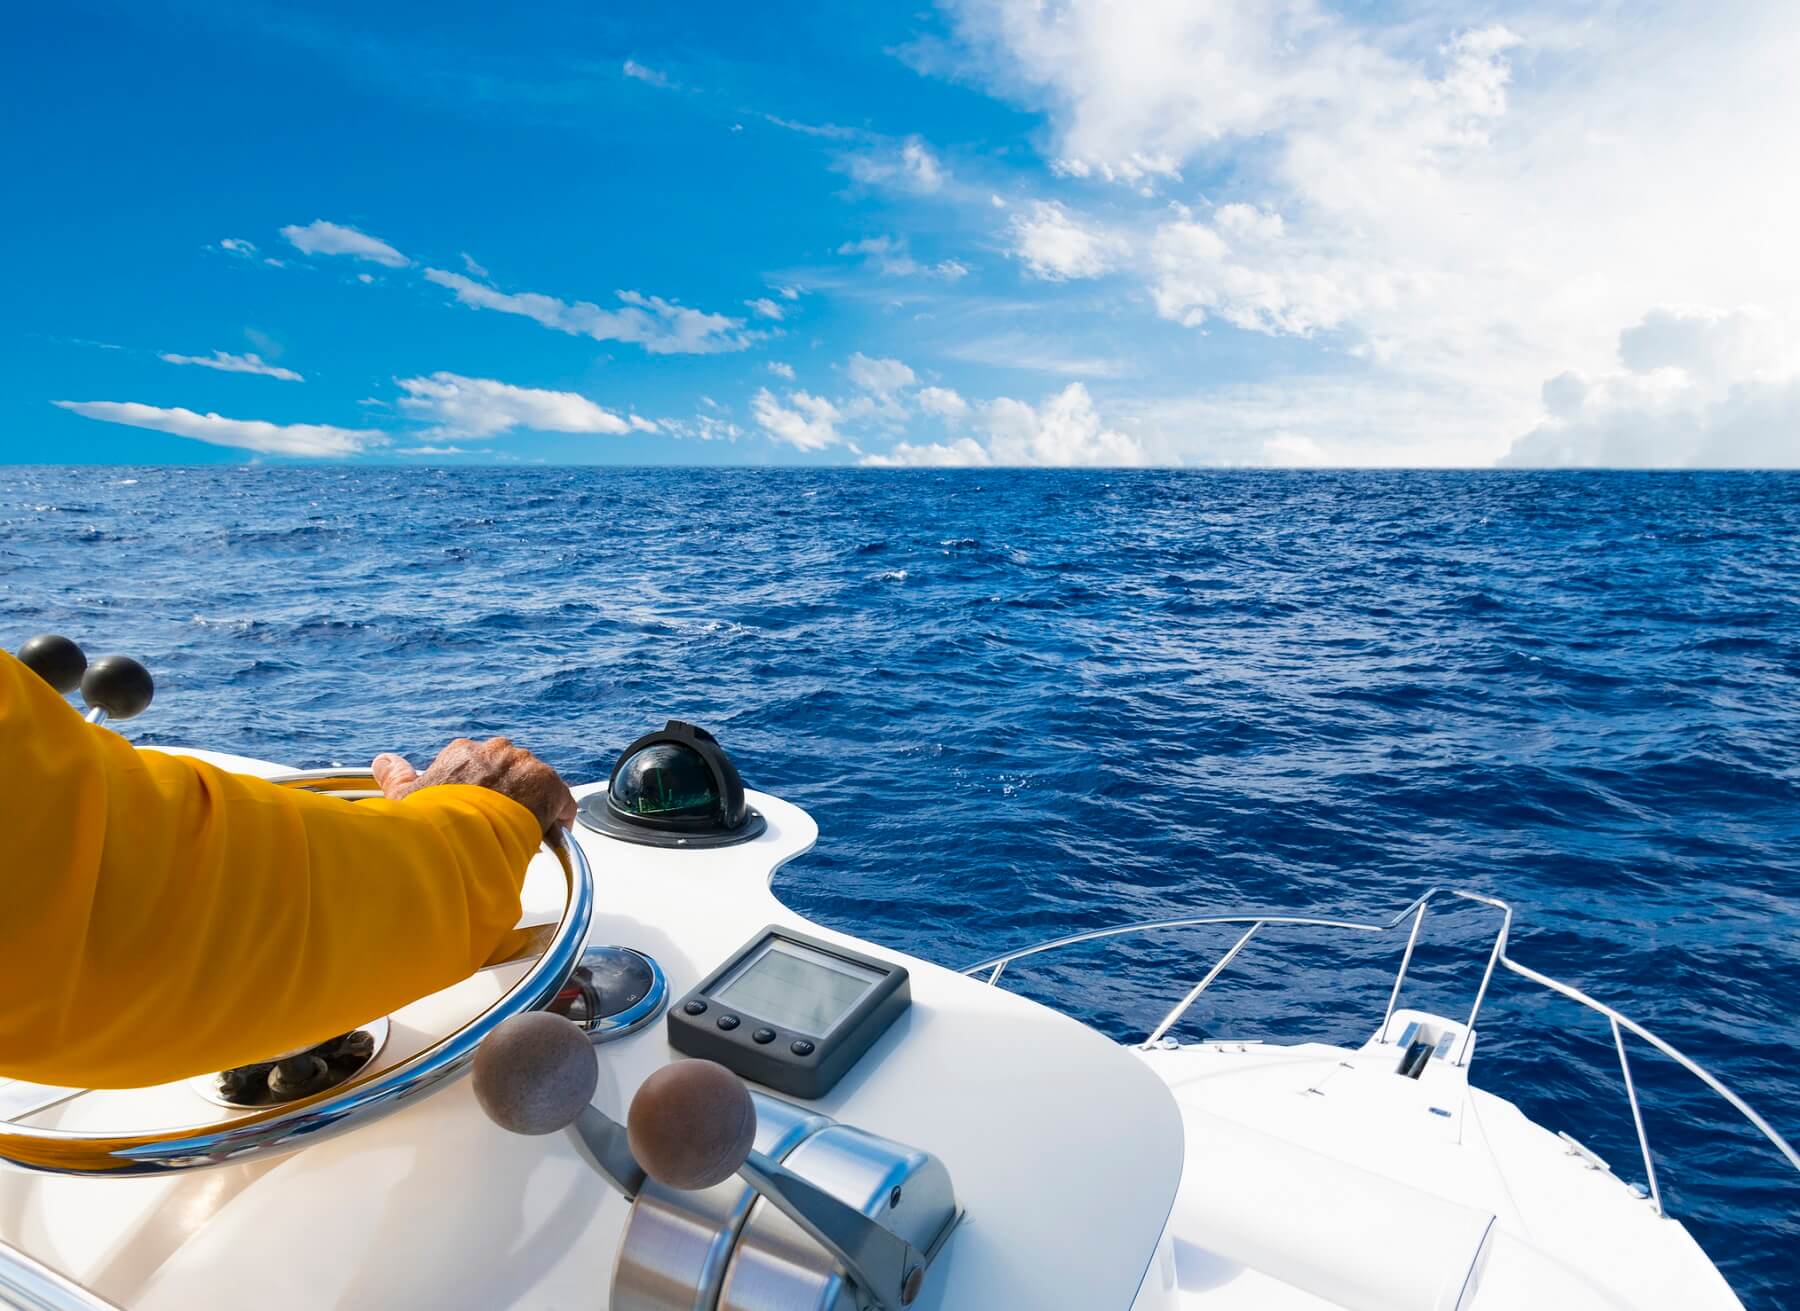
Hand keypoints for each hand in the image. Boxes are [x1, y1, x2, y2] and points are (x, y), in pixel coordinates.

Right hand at [372, 738, 577, 837]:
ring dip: (531, 804)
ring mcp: (523, 765)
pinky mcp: (548, 783)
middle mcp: (494, 751)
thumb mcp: (404, 798)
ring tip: (522, 832)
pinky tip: (550, 833)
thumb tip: (383, 760)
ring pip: (534, 783)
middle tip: (501, 825)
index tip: (479, 812)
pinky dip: (559, 815)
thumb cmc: (430, 821)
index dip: (481, 792)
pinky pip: (561, 799)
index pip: (479, 766)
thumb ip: (396, 776)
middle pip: (509, 772)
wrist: (461, 836)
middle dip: (508, 795)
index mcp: (463, 753)